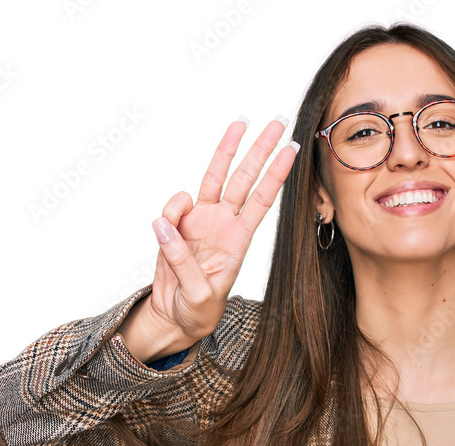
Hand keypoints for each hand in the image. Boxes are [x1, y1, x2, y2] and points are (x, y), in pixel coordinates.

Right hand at [146, 116, 298, 345]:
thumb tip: (163, 225)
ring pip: (216, 176)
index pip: (260, 202)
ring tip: (240, 122)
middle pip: (245, 178)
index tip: (291, 151)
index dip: (275, 176)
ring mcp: (202, 222)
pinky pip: (174, 205)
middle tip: (277, 120)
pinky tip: (164, 230)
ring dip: (228, 147)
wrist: (176, 316)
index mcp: (238, 242)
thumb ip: (181, 260)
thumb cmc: (197, 311)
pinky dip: (170, 210)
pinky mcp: (179, 225)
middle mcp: (224, 225)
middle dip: (261, 149)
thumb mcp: (196, 295)